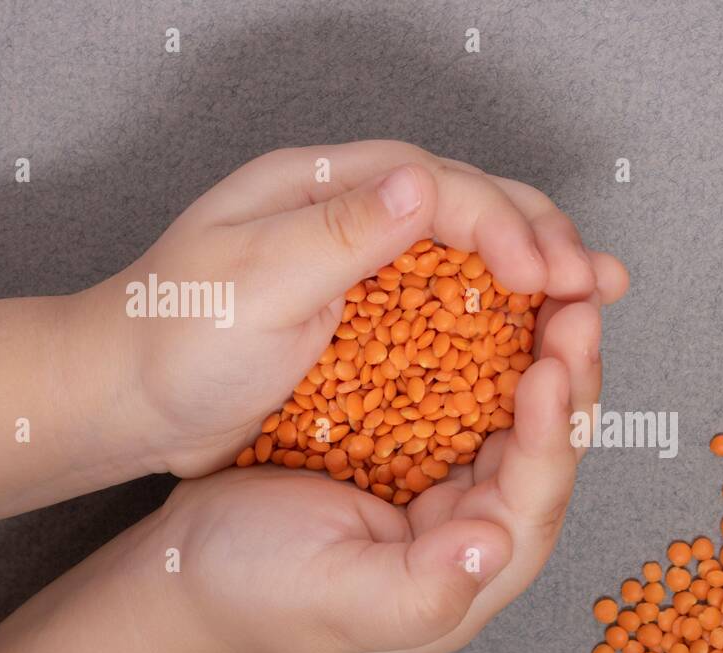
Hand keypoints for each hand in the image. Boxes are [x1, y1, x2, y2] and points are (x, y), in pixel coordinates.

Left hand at [79, 140, 624, 477]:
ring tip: (597, 296)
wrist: (124, 399)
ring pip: (473, 253)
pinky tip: (541, 333)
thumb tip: (420, 183)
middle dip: (545, 239)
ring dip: (541, 271)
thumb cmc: (170, 339)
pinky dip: (505, 317)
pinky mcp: (371, 315)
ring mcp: (365, 264)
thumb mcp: (249, 281)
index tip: (545, 279)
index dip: (503, 227)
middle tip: (599, 284)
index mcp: (323, 186)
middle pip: (473, 205)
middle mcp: (354, 213)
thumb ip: (337, 231)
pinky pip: (452, 305)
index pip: (439, 186)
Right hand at [151, 287, 622, 652]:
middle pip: (544, 444)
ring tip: (556, 282)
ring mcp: (449, 479)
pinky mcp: (417, 441)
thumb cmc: (255, 596)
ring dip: (538, 345)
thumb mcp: (335, 599)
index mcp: (470, 570)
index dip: (551, 434)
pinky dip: (486, 338)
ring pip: (516, 407)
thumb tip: (494, 549)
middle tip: (579, 298)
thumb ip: (420, 590)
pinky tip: (496, 289)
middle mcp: (475, 522)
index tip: (550, 368)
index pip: (533, 498)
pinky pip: (468, 385)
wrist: (189, 571)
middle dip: (566, 372)